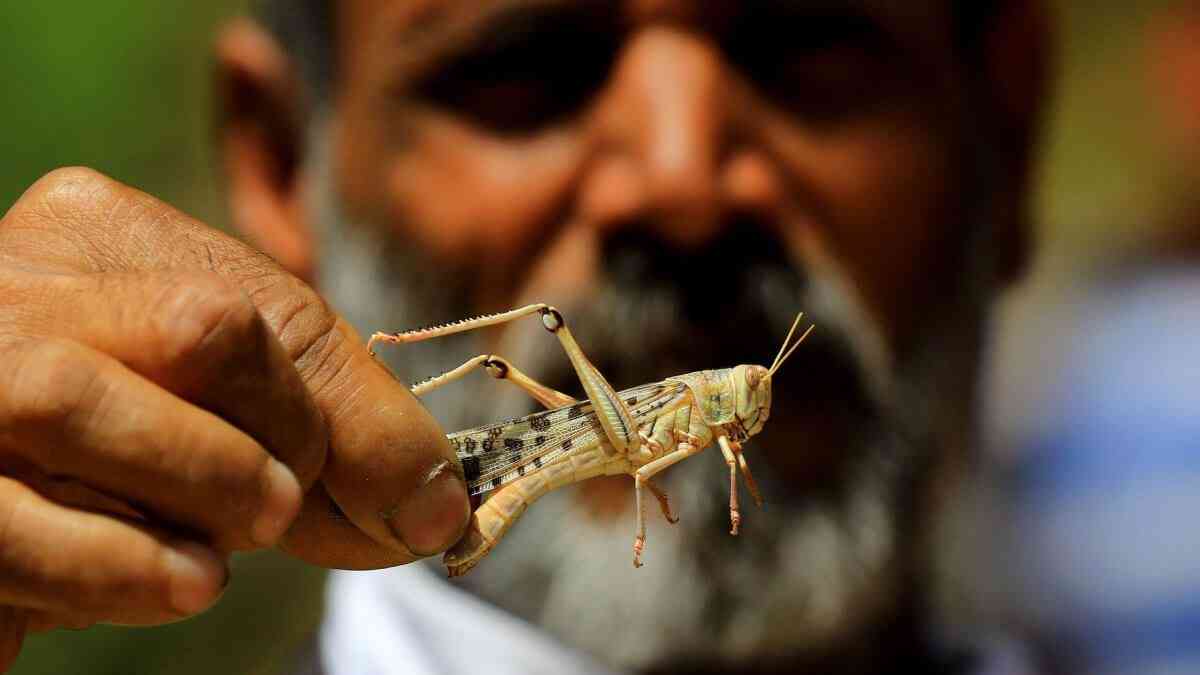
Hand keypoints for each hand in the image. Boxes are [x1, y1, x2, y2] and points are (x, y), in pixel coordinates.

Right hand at [0, 168, 468, 664]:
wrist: (6, 483)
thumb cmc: (138, 434)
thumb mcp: (244, 406)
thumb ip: (343, 435)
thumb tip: (439, 510)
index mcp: (103, 238)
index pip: (251, 309)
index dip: (330, 418)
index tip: (383, 495)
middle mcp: (19, 284)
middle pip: (193, 330)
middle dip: (276, 442)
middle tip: (278, 514)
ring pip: (72, 402)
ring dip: (197, 495)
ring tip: (218, 562)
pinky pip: (8, 520)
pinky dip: (113, 566)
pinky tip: (174, 584)